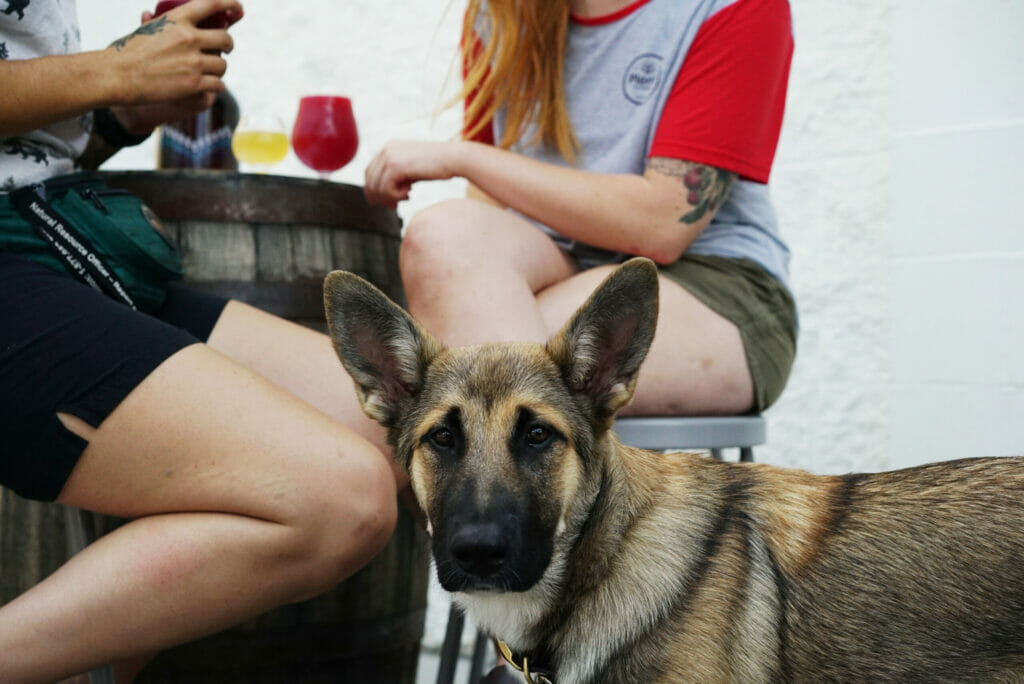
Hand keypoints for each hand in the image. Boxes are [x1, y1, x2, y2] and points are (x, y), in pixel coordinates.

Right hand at [106, 0, 242, 113]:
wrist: (116, 76)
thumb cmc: (125, 52)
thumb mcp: (143, 29)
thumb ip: (156, 23)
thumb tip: (148, 12)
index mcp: (176, 19)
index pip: (211, 4)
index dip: (229, 4)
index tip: (238, 7)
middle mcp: (189, 37)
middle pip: (226, 39)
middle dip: (228, 45)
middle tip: (225, 50)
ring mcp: (193, 61)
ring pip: (222, 65)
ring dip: (218, 70)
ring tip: (209, 72)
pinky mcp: (194, 84)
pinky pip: (218, 85)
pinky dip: (215, 87)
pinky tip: (209, 87)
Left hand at [364, 140, 461, 206]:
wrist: (455, 159)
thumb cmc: (437, 167)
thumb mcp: (412, 170)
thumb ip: (396, 177)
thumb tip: (377, 196)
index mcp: (389, 147)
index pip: (369, 171)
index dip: (373, 190)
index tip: (385, 202)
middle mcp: (386, 149)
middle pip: (369, 180)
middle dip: (379, 197)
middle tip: (394, 206)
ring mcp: (389, 156)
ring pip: (376, 186)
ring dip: (389, 198)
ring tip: (406, 198)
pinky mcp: (396, 166)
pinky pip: (385, 188)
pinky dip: (396, 196)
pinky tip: (410, 194)